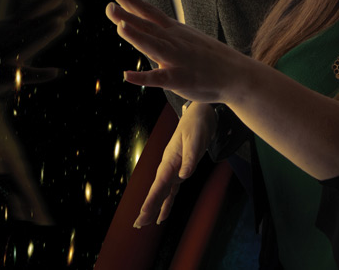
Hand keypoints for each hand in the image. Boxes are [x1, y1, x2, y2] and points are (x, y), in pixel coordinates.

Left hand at [107, 0, 249, 103]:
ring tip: (120, 26)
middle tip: (109, 5)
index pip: (149, 12)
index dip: (131, 1)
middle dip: (127, 15)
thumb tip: (145, 30)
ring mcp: (177, 58)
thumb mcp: (186, 39)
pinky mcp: (181, 78)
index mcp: (174, 31)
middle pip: (147, 26)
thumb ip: (164, 35)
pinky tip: (127, 76)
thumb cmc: (210, 58)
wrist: (237, 75)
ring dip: (137, 36)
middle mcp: (174, 41)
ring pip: (154, 45)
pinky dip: (143, 77)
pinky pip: (160, 77)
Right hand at [136, 102, 215, 226]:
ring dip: (154, 207)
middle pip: (157, 191)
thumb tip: (183, 177)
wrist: (199, 115)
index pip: (159, 183)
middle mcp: (169, 166)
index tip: (144, 211)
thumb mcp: (196, 139)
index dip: (152, 199)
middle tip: (138, 224)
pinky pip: (171, 191)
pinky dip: (166, 203)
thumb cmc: (196, 125)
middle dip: (148, 207)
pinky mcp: (180, 171)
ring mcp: (173, 169)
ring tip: (144, 223)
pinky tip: (162, 214)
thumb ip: (190, 158)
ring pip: (162, 192)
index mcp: (170, 160)